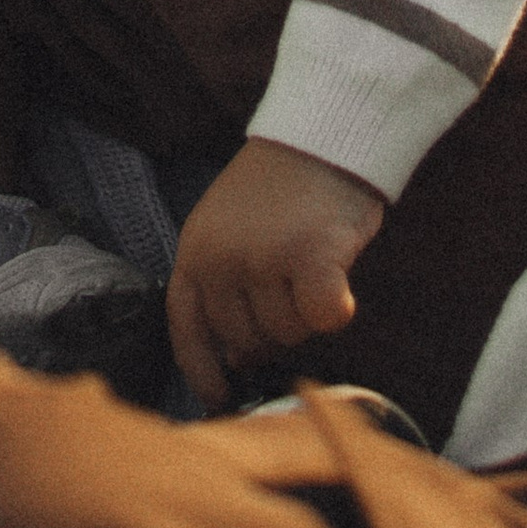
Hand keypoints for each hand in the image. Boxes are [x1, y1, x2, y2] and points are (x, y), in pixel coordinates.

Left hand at [166, 138, 384, 407]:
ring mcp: (264, 258)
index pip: (187, 328)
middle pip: (247, 340)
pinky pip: (323, 317)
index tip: (220, 395)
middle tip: (294, 282)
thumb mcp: (231, 227)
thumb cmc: (283, 185)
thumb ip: (225, 286)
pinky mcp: (309, 258)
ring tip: (313, 259)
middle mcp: (222, 258)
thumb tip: (237, 359)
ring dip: (307, 311)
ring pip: (288, 333)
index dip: (202, 369)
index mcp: (196, 250)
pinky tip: (340, 282)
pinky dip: (337, 308)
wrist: (323, 132)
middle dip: (273, 326)